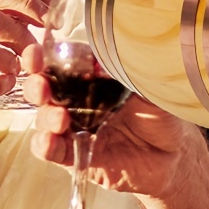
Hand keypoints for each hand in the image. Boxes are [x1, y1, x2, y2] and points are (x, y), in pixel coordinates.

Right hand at [24, 48, 198, 197]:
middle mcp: (76, 101)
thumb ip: (129, 71)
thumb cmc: (160, 114)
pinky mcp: (76, 154)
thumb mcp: (148, 87)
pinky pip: (51, 151)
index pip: (58, 64)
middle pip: (43, 90)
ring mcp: (74, 128)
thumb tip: (107, 55)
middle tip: (43, 86)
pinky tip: (49, 141)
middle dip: (36, 86)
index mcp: (89, 79)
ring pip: (44, 120)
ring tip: (60, 119)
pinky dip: (45, 146)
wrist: (172, 155)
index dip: (42, 58)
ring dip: (45, 117)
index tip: (37, 53)